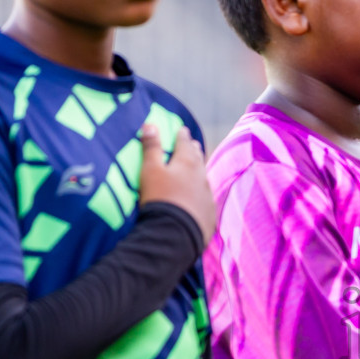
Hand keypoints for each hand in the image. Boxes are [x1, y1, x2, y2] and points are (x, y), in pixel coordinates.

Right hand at [139, 124, 215, 245]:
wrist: (175, 234)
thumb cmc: (159, 198)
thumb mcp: (150, 170)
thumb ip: (151, 147)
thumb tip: (150, 124)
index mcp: (187, 163)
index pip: (185, 144)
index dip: (182, 136)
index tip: (182, 130)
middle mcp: (201, 177)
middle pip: (198, 159)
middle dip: (194, 151)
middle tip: (193, 145)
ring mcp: (207, 196)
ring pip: (204, 179)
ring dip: (199, 172)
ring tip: (196, 169)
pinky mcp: (208, 215)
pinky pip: (205, 200)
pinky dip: (200, 195)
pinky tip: (198, 198)